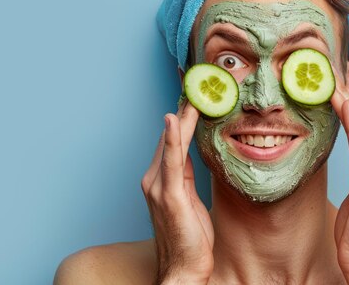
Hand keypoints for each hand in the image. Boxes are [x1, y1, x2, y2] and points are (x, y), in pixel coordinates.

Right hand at [141, 100, 213, 284]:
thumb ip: (185, 177)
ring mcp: (158, 187)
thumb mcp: (189, 201)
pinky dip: (171, 138)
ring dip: (181, 116)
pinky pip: (171, 161)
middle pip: (170, 138)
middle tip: (194, 82)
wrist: (183, 269)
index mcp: (160, 181)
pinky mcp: (168, 195)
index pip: (171, 142)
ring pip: (171, 143)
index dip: (181, 118)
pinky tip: (174, 120)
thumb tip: (187, 156)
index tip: (191, 95)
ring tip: (192, 92)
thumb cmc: (188, 239)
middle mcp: (154, 180)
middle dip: (182, 110)